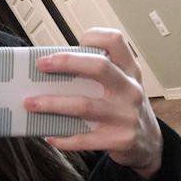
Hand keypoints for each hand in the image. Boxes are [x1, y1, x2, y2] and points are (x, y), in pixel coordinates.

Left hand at [23, 27, 162, 179]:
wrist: (149, 144)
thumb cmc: (124, 108)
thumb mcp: (122, 86)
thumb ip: (99, 76)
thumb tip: (52, 69)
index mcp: (129, 71)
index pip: (116, 41)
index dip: (94, 36)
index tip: (75, 42)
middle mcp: (130, 89)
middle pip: (99, 67)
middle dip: (66, 63)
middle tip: (40, 65)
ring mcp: (126, 115)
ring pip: (84, 105)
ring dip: (52, 104)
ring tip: (30, 103)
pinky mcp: (120, 140)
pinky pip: (84, 138)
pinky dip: (63, 138)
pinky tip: (49, 136)